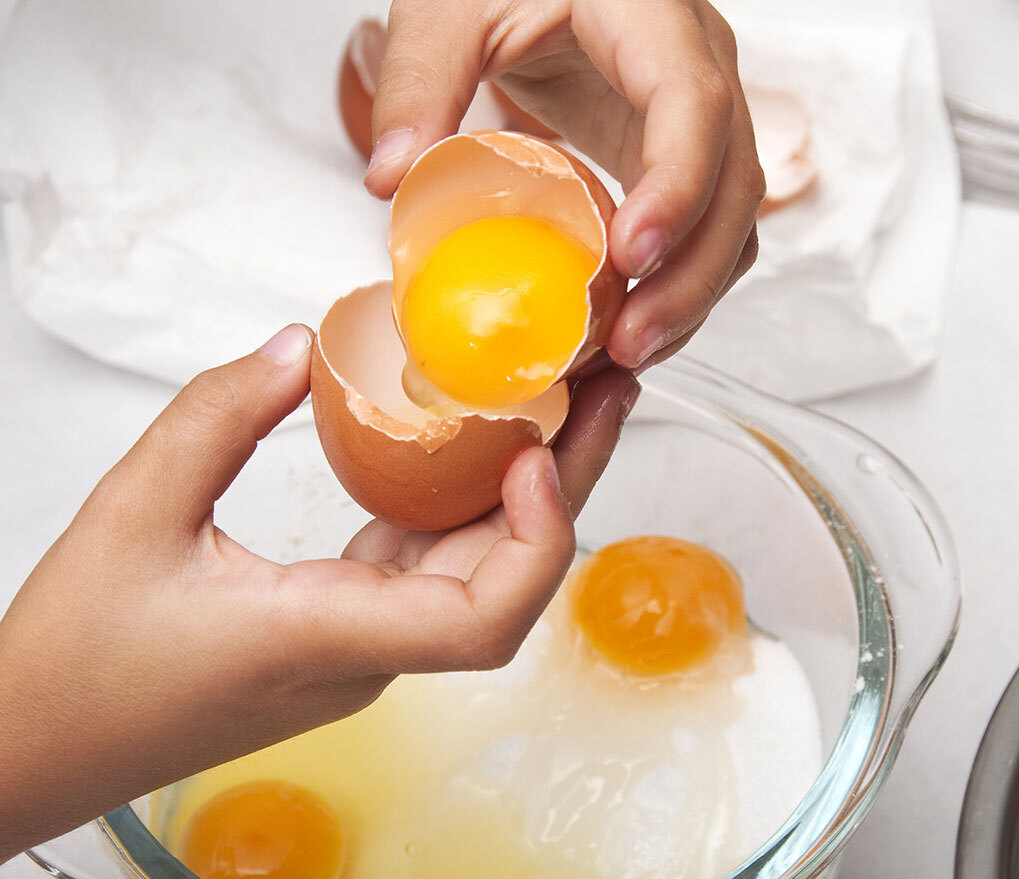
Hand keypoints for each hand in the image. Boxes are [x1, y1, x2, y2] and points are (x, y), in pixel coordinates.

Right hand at [0, 324, 637, 858]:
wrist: (40, 746)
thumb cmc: (74, 658)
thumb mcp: (130, 514)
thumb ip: (216, 419)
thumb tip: (298, 346)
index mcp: (327, 639)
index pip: (482, 622)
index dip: (537, 541)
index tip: (536, 454)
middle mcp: (369, 652)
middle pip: (506, 580)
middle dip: (564, 484)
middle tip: (603, 388)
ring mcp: (363, 645)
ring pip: (477, 570)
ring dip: (525, 490)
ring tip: (562, 401)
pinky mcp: (344, 628)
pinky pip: (429, 565)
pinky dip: (463, 503)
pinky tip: (476, 441)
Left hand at [364, 0, 764, 371]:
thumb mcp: (448, 7)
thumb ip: (419, 82)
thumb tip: (391, 178)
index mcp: (652, 16)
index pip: (693, 108)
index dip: (675, 189)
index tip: (628, 258)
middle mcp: (699, 67)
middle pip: (734, 187)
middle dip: (689, 278)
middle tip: (626, 345)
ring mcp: (699, 118)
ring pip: (732, 222)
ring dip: (688, 299)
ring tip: (622, 358)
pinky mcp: (676, 158)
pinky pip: (702, 232)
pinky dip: (673, 290)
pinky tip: (624, 331)